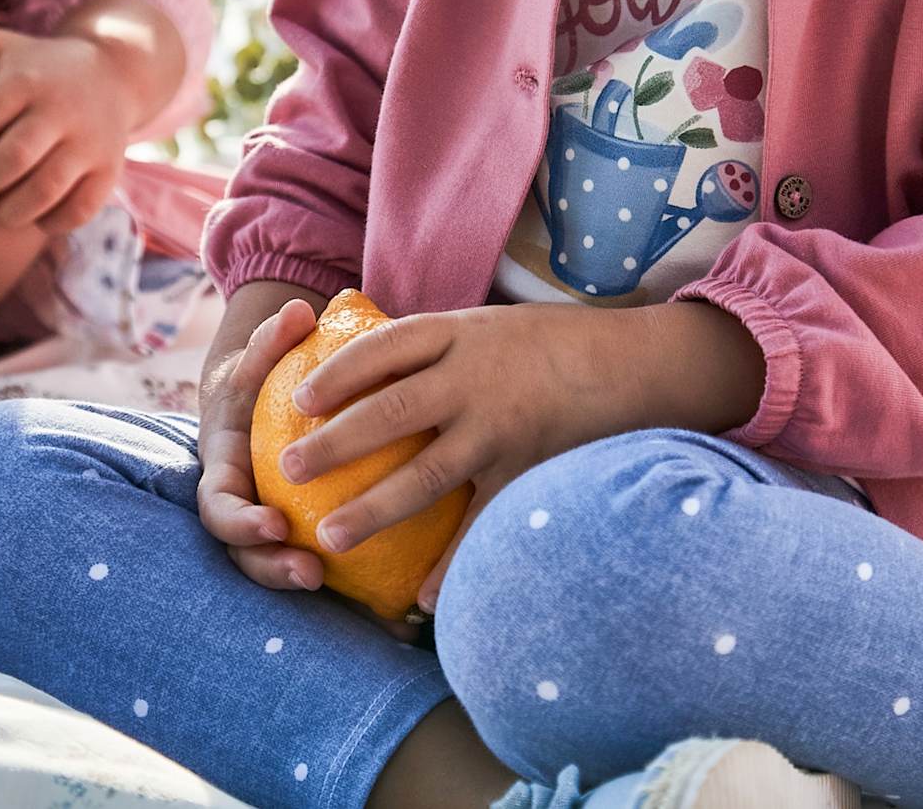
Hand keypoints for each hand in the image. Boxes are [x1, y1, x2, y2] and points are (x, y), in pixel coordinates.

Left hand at [0, 25, 137, 234]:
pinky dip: (53, 222)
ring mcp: (91, 141)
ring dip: (11, 212)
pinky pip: (81, 208)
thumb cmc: (40, 68)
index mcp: (28, 79)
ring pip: (47, 188)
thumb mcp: (0, 47)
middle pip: (15, 157)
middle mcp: (62, 109)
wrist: (115, 74)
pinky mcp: (110, 168)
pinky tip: (36, 216)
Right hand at [196, 291, 423, 646]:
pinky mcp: (301, 532)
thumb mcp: (260, 357)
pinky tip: (385, 598)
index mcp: (225, 470)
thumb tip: (298, 313)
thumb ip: (274, 339)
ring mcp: (269, 525)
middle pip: (246, 552)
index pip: (219, 508)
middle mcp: (243, 506)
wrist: (259, 398)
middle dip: (272, 567)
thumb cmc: (261, 375)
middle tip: (312, 572)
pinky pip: (315, 558)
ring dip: (302, 579)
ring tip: (340, 585)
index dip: (240, 522)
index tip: (273, 524)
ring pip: (277, 565)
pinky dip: (344, 582)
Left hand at [276, 302, 665, 615]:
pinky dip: (455, 562)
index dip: (338, 371)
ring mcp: (502, 427)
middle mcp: (476, 378)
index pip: (385, 346)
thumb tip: (368, 353)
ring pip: (427, 474)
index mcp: (462, 333)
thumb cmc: (554, 343)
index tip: (298, 396)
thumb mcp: (490, 325)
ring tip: (332, 535)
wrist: (634, 362)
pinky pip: (483, 522)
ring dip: (375, 508)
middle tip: (288, 468)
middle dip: (335, 443)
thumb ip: (439, 344)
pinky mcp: (529, 469)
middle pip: (390, 411)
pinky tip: (423, 596)